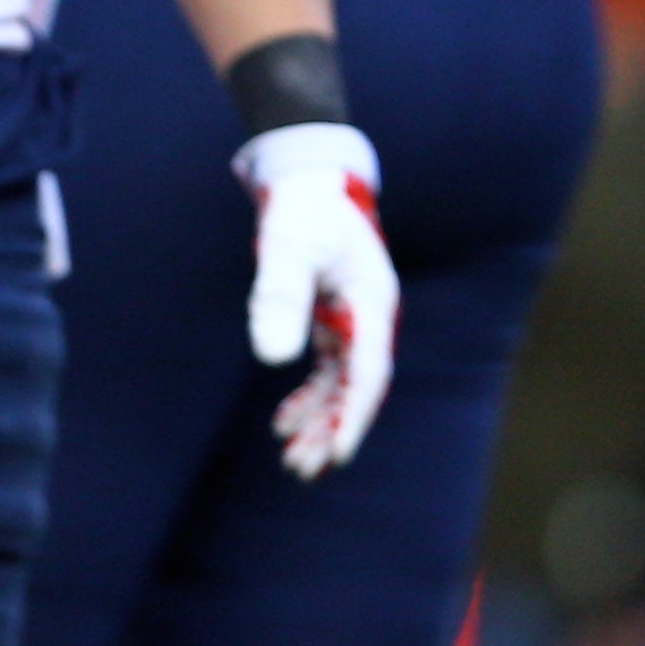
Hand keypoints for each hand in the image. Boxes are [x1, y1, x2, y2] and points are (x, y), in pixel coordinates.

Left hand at [237, 122, 397, 476]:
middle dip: (332, 429)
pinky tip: (285, 418)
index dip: (353, 418)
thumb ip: (280, 300)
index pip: (367, 375)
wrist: (306, 176)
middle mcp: (370, 315)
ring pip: (342, 383)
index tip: (336, 455)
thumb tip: (273, 358)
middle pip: (357, 388)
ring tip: (292, 457)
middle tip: (303, 470)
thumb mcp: (285, 249)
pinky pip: (329, 367)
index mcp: (371, 303)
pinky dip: (311, 394)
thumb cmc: (300, 209)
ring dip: (320, 418)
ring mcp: (355, 317)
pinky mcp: (335, 315)